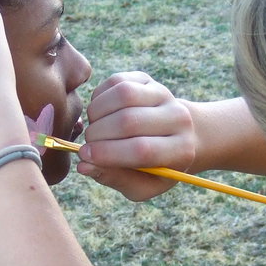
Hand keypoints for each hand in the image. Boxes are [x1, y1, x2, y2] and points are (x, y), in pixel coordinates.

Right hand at [76, 72, 197, 200]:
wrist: (175, 136)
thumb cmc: (154, 167)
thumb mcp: (142, 185)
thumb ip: (115, 179)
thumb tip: (83, 166)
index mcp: (181, 151)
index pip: (142, 150)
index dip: (107, 153)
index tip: (84, 156)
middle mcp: (178, 119)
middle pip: (129, 121)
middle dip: (98, 134)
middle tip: (88, 145)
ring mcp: (164, 94)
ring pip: (123, 95)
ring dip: (97, 113)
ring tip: (94, 128)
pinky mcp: (148, 80)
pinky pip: (117, 81)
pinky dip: (99, 97)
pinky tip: (99, 113)